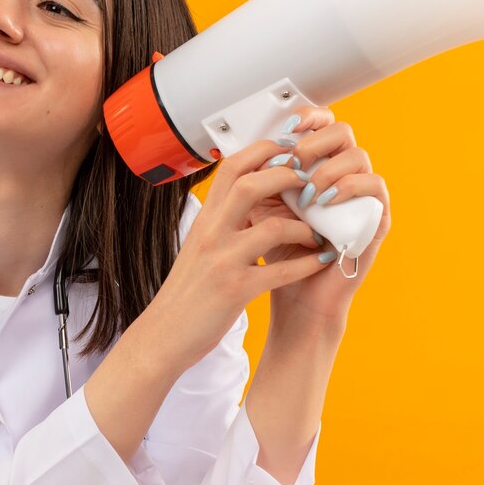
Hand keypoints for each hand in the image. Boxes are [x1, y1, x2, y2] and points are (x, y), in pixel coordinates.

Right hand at [144, 139, 335, 371]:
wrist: (164, 334)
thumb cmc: (186, 291)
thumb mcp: (199, 246)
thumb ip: (221, 222)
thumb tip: (248, 197)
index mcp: (205, 219)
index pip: (232, 167)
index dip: (264, 151)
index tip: (289, 150)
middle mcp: (211, 234)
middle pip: (251, 185)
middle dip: (288, 177)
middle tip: (311, 184)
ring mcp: (223, 261)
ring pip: (272, 228)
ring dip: (304, 228)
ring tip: (317, 233)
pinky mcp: (235, 291)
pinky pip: (280, 272)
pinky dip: (306, 265)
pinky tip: (319, 261)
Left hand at [257, 107, 389, 325]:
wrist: (295, 293)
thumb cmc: (280, 251)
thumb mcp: (260, 206)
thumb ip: (259, 175)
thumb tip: (252, 145)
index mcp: (315, 166)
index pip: (321, 125)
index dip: (309, 116)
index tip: (287, 126)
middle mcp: (341, 175)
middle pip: (342, 131)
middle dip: (315, 141)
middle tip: (295, 162)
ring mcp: (361, 195)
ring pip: (359, 155)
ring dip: (328, 168)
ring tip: (308, 192)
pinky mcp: (376, 217)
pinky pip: (376, 186)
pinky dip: (351, 187)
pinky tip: (326, 201)